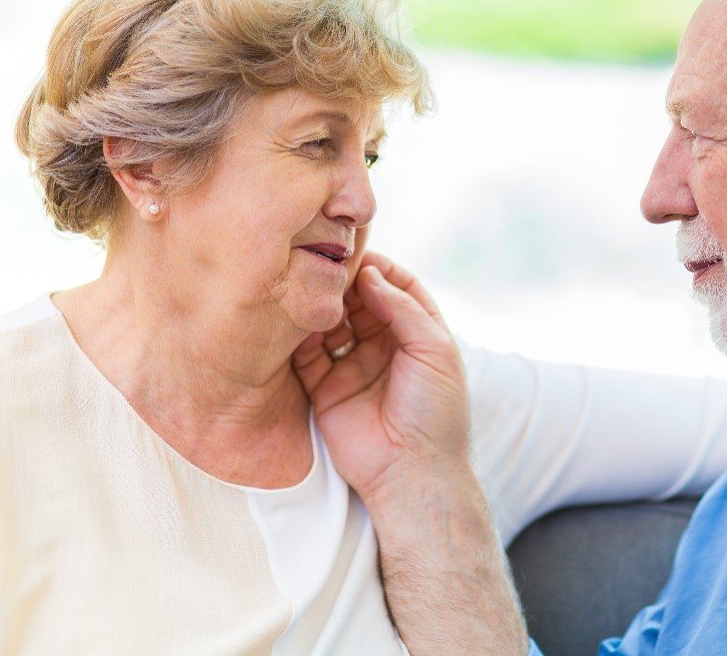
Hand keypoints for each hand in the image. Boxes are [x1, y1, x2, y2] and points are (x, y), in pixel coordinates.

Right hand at [294, 253, 528, 652]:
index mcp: (419, 333)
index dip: (379, 268)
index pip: (397, 286)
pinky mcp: (326, 389)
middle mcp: (385, 345)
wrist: (413, 473)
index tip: (357, 252)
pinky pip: (306, 356)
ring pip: (330, 323)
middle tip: (321, 265)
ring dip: (319, 306)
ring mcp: (354, 366)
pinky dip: (297, 337)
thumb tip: (370, 274)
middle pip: (359, 300)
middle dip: (342, 282)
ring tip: (305, 289)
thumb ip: (403, 308)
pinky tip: (290, 320)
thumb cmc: (436, 412)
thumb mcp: (434, 350)